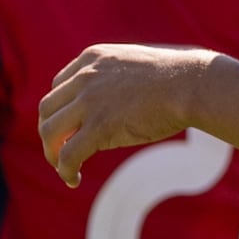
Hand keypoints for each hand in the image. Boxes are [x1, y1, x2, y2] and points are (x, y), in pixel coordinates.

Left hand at [38, 45, 217, 186]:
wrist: (192, 83)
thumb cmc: (178, 76)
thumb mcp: (137, 64)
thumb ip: (119, 75)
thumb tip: (124, 95)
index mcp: (92, 58)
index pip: (58, 85)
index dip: (61, 110)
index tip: (70, 127)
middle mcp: (84, 77)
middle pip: (46, 109)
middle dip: (50, 133)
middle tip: (61, 151)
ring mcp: (89, 102)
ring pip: (49, 132)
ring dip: (52, 153)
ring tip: (64, 168)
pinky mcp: (99, 127)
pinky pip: (68, 155)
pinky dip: (65, 170)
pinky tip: (74, 180)